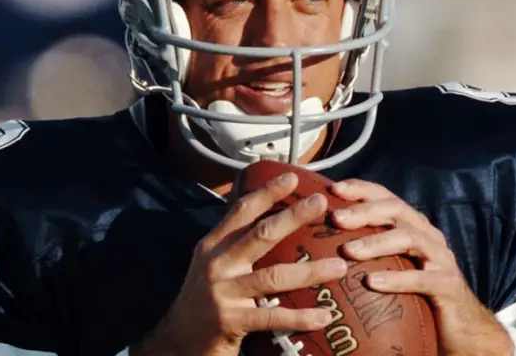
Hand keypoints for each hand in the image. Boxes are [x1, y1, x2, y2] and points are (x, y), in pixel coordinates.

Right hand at [132, 172, 348, 355]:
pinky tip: (324, 316)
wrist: (176, 341)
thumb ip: (234, 244)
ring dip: (310, 271)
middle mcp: (217, 264)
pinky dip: (301, 317)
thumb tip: (271, 221)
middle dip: (293, 216)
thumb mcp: (211, 265)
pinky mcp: (231, 320)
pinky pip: (272, 316)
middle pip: (261, 234)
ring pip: (274, 276)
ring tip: (339, 267)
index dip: (267, 192)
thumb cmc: (202, 300)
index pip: (241, 211)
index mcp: (213, 246)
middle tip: (320, 203)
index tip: (292, 176)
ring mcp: (223, 292)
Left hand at [330, 179, 512, 355]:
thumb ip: (372, 249)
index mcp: (414, 226)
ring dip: (376, 242)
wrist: (460, 327)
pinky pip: (421, 278)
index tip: (334, 189)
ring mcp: (441, 258)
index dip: (362, 189)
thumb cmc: (419, 293)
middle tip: (336, 219)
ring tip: (349, 251)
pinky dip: (396, 278)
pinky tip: (372, 283)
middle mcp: (429, 235)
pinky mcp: (448, 285)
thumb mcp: (394, 265)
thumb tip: (327, 239)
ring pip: (409, 239)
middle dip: (365, 211)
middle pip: (397, 210)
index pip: (387, 197)